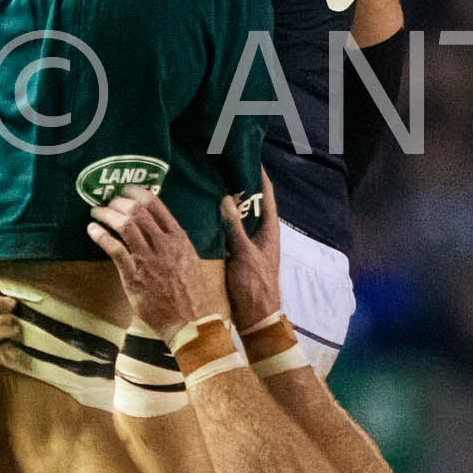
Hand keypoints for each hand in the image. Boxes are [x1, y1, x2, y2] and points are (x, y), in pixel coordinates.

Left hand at [85, 189, 213, 344]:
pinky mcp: (134, 275)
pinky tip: (92, 230)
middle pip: (136, 211)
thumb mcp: (190, 260)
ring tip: (97, 213)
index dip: (136, 192)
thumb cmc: (191, 294)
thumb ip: (175, 243)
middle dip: (118, 202)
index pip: (156, 205)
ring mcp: (149, 259)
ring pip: (125, 225)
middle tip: (108, 202)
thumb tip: (159, 230)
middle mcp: (164, 244)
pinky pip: (114, 248)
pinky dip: (100, 235)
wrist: (190, 321)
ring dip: (107, 215)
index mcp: (179, 238)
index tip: (125, 190)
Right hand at [219, 169, 282, 331]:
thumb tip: (226, 198)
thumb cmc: (255, 286)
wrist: (255, 317)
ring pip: (238, 216)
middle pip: (251, 202)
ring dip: (227, 202)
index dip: (259, 174)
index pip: (266, 194)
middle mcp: (260, 232)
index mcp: (269, 229)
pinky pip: (228, 230)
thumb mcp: (245, 254)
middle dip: (239, 184)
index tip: (247, 155)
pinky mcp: (236, 253)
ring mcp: (248, 243)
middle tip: (221, 165)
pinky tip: (203, 212)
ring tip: (210, 182)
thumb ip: (235, 227)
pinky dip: (219, 220)